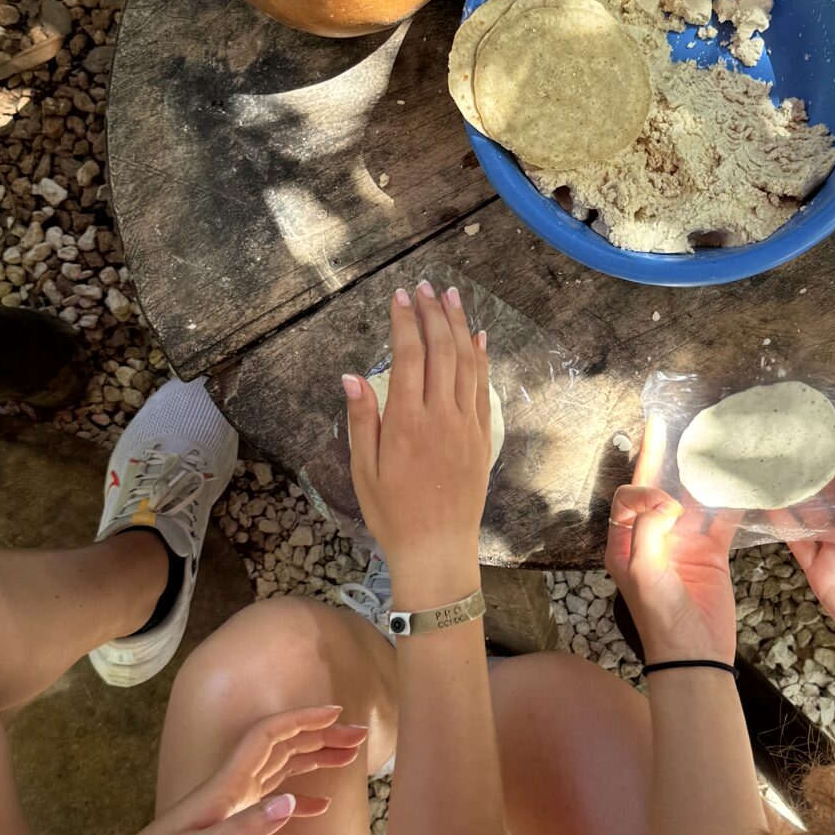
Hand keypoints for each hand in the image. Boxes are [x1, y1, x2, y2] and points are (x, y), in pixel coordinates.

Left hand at [93, 707, 365, 834]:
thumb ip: (245, 828)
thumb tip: (292, 803)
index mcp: (224, 787)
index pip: (268, 738)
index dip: (302, 720)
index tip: (337, 713)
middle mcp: (229, 789)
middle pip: (280, 748)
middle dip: (319, 736)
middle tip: (359, 736)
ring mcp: (228, 807)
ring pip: (279, 770)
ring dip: (313, 759)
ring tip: (348, 758)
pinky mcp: (227, 827)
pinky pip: (271, 803)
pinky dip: (299, 801)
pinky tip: (320, 808)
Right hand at [344, 282, 492, 604]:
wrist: (438, 548)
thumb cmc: (392, 513)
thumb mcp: (364, 469)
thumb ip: (362, 419)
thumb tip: (351, 375)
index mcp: (407, 422)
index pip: (408, 356)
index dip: (404, 321)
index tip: (398, 296)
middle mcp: (441, 416)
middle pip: (441, 351)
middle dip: (433, 313)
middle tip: (425, 286)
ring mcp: (467, 425)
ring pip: (467, 363)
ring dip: (460, 326)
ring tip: (452, 297)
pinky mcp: (482, 437)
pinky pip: (484, 388)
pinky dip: (481, 358)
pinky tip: (478, 338)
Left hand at [606, 425, 739, 664]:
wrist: (694, 655)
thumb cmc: (660, 617)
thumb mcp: (644, 572)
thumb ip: (647, 530)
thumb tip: (664, 499)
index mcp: (626, 543)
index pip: (628, 497)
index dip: (643, 486)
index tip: (664, 499)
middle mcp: (653, 538)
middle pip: (655, 489)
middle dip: (659, 458)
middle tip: (665, 424)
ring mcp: (684, 544)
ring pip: (690, 499)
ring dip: (697, 474)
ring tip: (707, 444)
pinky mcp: (711, 553)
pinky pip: (721, 519)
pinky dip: (730, 500)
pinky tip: (739, 480)